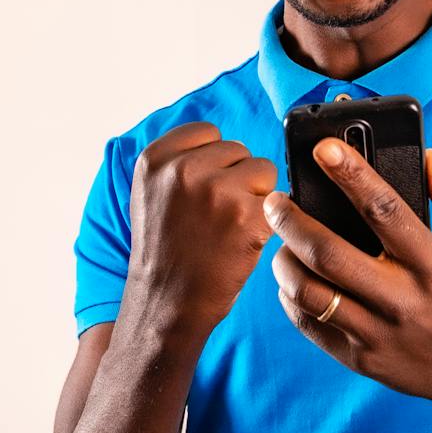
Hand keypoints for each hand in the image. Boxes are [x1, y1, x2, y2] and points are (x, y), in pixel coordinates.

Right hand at [128, 121, 277, 332]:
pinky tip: (244, 239)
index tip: (204, 188)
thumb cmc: (167, 248)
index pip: (208, 132)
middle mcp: (184, 169)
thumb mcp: (153, 192)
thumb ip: (181, 160)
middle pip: (239, 150)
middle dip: (236, 179)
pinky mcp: (248, 216)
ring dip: (256, 195)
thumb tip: (228, 144)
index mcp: (155, 159)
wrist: (168, 300)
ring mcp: (217, 191)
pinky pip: (278, 200)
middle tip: (215, 215)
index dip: (214, 161)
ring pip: (263, 170)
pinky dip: (268, 219)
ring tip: (230, 225)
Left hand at [262, 140, 431, 409]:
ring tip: (281, 240)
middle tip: (275, 199)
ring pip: (310, 292)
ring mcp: (378, 333)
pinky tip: (293, 277)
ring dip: (284, 260)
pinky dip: (291, 297)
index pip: (385, 210)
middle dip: (292, 220)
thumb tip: (428, 158)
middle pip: (330, 254)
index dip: (351, 175)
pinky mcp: (362, 359)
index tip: (323, 148)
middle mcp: (403, 300)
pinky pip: (311, 324)